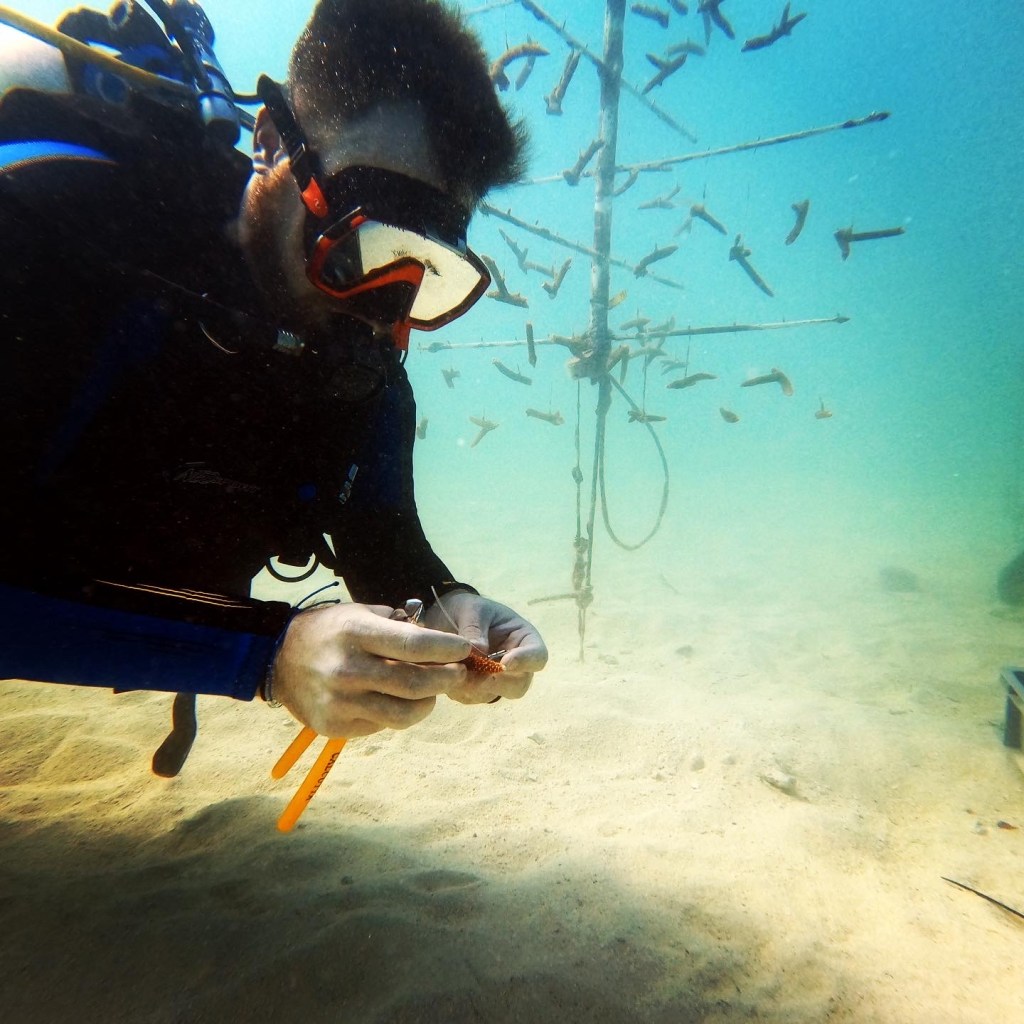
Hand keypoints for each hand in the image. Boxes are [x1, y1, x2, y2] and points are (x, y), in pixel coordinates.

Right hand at [269, 602, 472, 736]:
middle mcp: (347, 669)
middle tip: (458, 673)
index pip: (413, 645)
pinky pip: (382, 725)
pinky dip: (398, 713)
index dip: (446, 648)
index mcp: (355, 633)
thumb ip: (399, 627)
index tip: (465, 648)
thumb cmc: (330, 631)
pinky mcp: (335, 726)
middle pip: (415, 683)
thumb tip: (440, 643)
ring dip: (428, 702)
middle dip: (446, 679)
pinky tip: (396, 699)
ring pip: (404, 714)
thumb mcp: (360, 613)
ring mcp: (340, 702)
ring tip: (432, 691)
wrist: (277, 659)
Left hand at [422, 590, 547, 704]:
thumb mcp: (471, 609)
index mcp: (522, 639)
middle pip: (520, 684)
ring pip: (494, 694)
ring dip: (473, 687)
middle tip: (476, 676)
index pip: (537, 657)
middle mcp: (514, 663)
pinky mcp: (477, 688)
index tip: (505, 663)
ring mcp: (496, 678)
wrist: (444, 616)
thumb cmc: (466, 608)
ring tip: (453, 669)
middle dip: (498, 683)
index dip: (525, 663)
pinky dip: (460, 690)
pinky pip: (473, 697)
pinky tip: (447, 673)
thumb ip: (475, 628)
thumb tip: (478, 651)